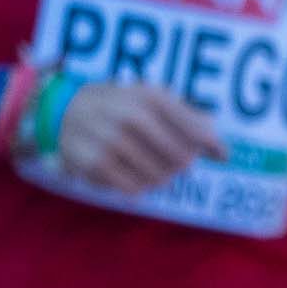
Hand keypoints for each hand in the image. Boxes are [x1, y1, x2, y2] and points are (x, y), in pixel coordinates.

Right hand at [44, 81, 223, 195]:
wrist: (64, 110)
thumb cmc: (120, 105)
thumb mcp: (151, 98)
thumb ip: (188, 118)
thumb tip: (222, 151)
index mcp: (150, 98)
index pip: (196, 130)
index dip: (213, 146)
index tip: (222, 155)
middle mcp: (131, 117)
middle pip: (181, 159)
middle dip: (184, 164)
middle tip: (178, 162)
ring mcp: (112, 142)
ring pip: (159, 177)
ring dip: (163, 177)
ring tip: (156, 167)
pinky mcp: (95, 164)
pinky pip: (134, 189)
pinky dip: (140, 186)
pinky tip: (135, 174)